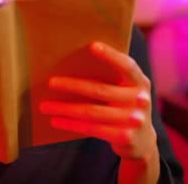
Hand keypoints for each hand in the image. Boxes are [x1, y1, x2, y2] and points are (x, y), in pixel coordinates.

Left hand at [40, 42, 156, 160]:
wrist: (143, 141)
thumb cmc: (126, 106)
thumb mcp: (128, 90)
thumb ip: (114, 78)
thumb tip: (76, 62)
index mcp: (140, 82)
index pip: (127, 66)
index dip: (110, 55)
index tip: (92, 45)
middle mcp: (140, 100)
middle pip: (100, 90)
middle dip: (72, 86)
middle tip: (51, 83)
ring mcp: (133, 120)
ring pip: (91, 112)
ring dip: (65, 108)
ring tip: (45, 106)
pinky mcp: (124, 137)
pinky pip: (91, 129)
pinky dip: (71, 124)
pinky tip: (56, 120)